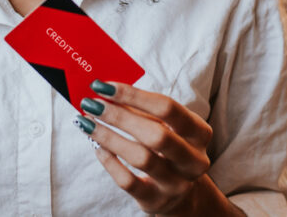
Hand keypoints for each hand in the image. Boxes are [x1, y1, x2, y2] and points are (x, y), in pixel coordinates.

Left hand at [74, 80, 242, 216]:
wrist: (181, 194)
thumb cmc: (167, 149)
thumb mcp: (164, 127)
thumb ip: (141, 111)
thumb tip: (105, 92)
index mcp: (199, 133)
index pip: (167, 108)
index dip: (133, 95)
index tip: (104, 86)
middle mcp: (194, 160)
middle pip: (156, 134)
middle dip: (119, 116)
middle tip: (92, 104)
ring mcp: (176, 184)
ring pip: (141, 158)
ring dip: (109, 137)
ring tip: (87, 123)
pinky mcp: (156, 201)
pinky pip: (128, 181)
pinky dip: (109, 161)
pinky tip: (97, 146)